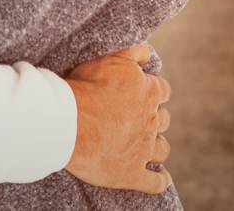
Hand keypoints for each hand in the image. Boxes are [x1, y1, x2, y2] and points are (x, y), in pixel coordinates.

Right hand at [64, 42, 173, 193]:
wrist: (69, 122)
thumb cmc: (86, 88)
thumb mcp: (112, 60)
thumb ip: (133, 54)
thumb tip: (148, 51)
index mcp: (148, 93)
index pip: (162, 90)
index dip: (155, 92)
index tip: (148, 95)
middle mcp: (151, 121)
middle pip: (164, 120)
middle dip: (155, 119)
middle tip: (142, 120)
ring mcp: (143, 149)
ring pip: (162, 150)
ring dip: (158, 147)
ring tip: (151, 149)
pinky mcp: (132, 173)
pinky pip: (154, 182)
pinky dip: (160, 181)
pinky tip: (162, 180)